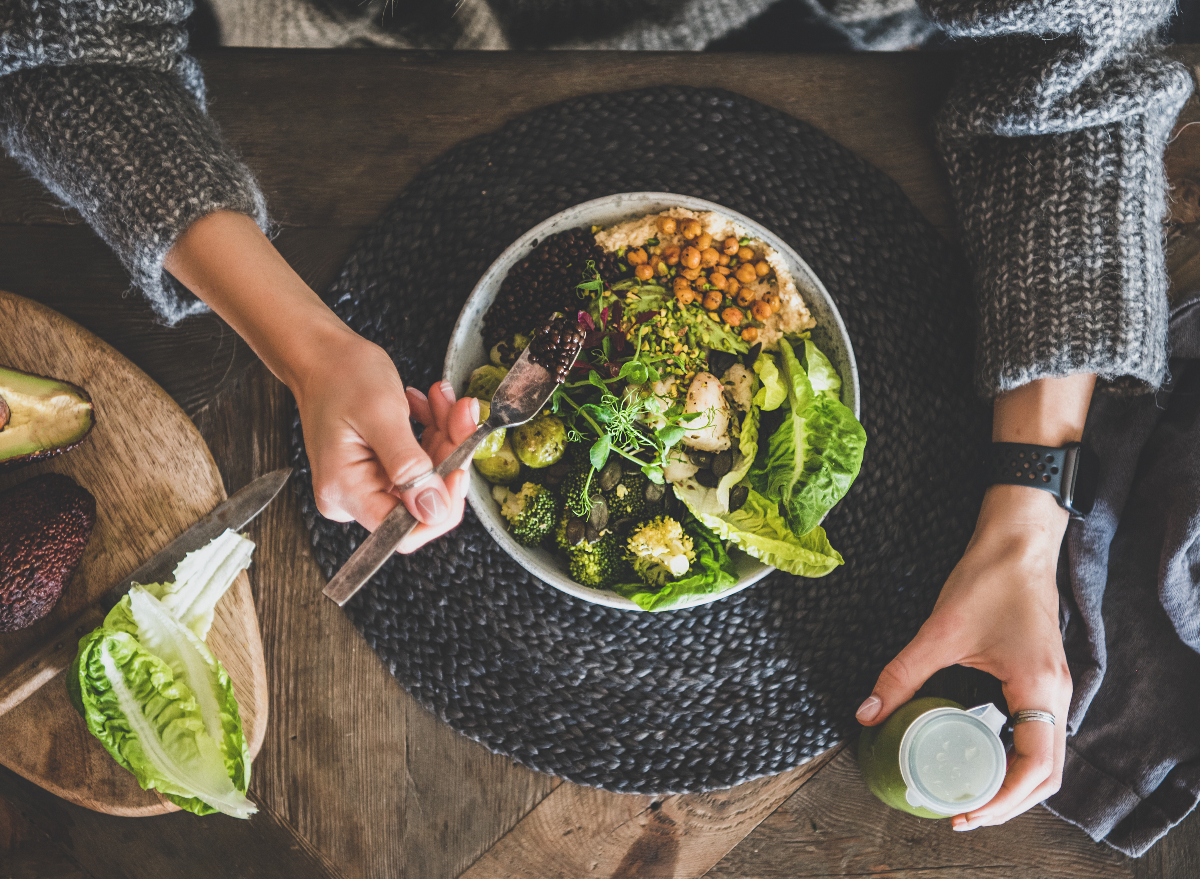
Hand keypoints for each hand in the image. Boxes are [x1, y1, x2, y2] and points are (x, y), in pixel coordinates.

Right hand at [293, 333, 475, 553]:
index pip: (403, 531)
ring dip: (444, 436)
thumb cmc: (341, 375)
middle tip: (461, 413)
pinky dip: (433, 432)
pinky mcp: (380, 469)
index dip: (440, 506)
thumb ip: (409, 467)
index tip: (461, 467)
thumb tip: (433, 512)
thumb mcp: (381, 416)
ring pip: (429, 477)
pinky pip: (421, 462)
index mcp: (346, 492)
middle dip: (449, 455)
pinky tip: (429, 404)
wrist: (323, 353)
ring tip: (443, 398)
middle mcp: (354, 496)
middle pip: (422, 500)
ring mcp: (368, 483)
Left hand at [856, 484, 1072, 828]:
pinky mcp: (1043, 680)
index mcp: (1038, 690)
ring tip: (970, 796)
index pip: (1035, 768)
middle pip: (1047, 776)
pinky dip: (1014, 758)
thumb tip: (866, 712)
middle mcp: (1056, 696)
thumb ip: (901, 674)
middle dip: (1008, 804)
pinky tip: (980, 756)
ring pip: (1046, 757)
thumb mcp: (939, 631)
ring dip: (1013, 784)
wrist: (1017, 541)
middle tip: (963, 815)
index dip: (1002, 801)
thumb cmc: (988, 579)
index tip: (965, 813)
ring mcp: (1055, 688)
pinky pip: (1038, 734)